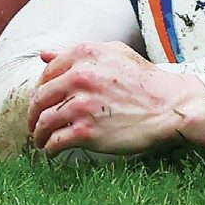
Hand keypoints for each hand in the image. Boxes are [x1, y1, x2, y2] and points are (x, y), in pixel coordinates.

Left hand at [28, 41, 204, 156]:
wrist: (169, 106)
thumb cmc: (145, 81)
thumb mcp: (114, 54)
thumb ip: (77, 54)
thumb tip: (43, 54)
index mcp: (86, 54)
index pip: (47, 72)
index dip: (41, 89)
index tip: (44, 101)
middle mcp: (80, 77)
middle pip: (40, 98)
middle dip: (34, 114)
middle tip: (35, 124)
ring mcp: (82, 105)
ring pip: (43, 122)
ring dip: (38, 134)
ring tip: (40, 140)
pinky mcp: (86, 132)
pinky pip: (55, 142)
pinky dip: (49, 148)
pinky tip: (53, 150)